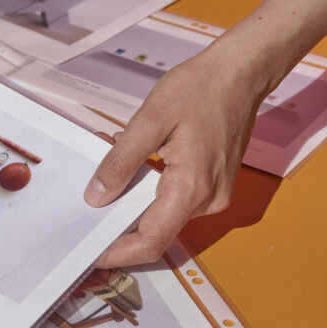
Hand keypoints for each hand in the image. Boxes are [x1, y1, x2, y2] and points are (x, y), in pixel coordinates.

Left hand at [83, 41, 265, 267]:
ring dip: (131, 197)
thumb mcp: (149, 121)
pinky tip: (133, 158)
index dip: (119, 252)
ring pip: (163, 212)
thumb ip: (120, 162)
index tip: (91, 254)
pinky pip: (175, 197)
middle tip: (87, 200)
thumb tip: (96, 197)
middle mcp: (208, 200)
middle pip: (156, 230)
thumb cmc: (198, 89)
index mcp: (192, 187)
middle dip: (119, 219)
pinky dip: (149, 186)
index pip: (151, 239)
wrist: (240, 73)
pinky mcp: (214, 184)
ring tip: (108, 162)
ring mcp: (215, 194)